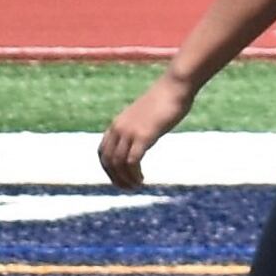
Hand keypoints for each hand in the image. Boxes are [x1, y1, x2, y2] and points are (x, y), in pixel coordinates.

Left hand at [98, 73, 198, 188]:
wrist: (173, 88)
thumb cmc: (164, 101)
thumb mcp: (145, 117)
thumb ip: (139, 128)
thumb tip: (142, 137)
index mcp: (117, 124)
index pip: (102, 152)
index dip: (108, 169)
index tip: (120, 179)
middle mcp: (118, 129)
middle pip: (107, 161)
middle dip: (115, 178)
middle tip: (128, 188)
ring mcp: (129, 132)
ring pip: (118, 164)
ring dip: (125, 179)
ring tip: (136, 186)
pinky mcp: (143, 136)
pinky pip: (132, 161)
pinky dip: (134, 174)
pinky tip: (142, 179)